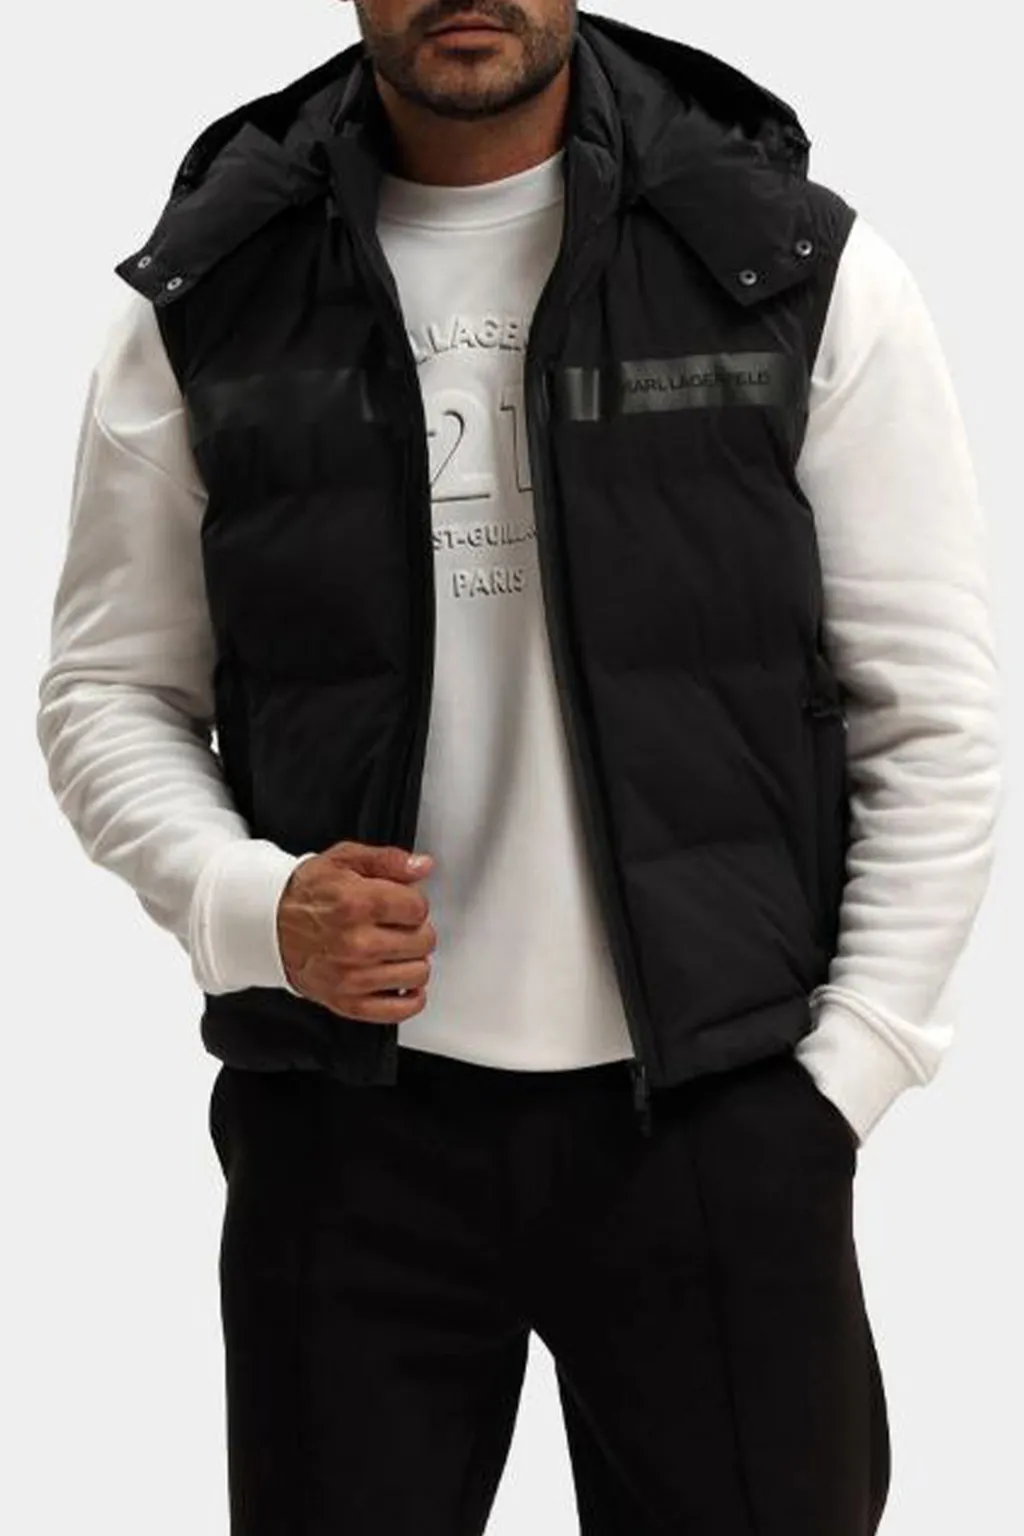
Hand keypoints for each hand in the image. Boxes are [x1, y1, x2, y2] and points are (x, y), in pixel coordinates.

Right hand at [276, 842, 435, 1022]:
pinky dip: (410, 998)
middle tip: (400, 927)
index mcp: (355, 904)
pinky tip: (403, 984)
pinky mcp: (347, 1002)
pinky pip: (398, 1010)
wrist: (268, 925)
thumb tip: (422, 866)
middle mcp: (355, 943)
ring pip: (417, 974)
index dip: (414, 903)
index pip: (418, 908)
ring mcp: (352, 977)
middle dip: (416, 930)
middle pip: (423, 941)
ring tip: (398, 951)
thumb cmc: (306, 894)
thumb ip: (389, 860)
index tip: (404, 904)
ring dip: (413, 961)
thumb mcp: (344, 860)